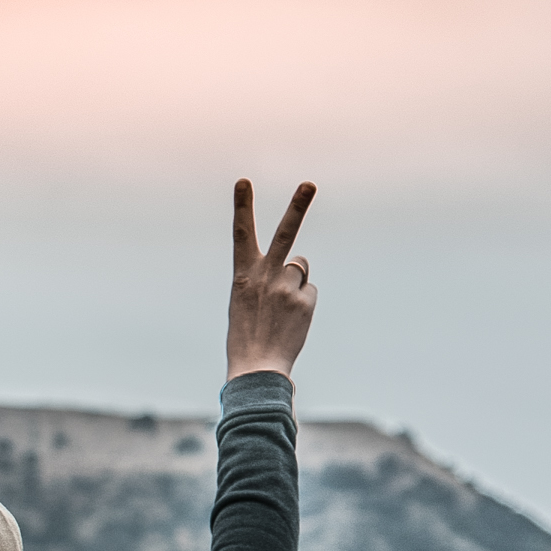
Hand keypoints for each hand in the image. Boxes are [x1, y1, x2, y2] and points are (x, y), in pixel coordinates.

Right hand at [226, 179, 316, 383]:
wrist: (257, 368)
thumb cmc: (247, 335)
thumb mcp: (245, 301)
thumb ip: (266, 277)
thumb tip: (298, 267)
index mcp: (243, 275)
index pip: (241, 234)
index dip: (242, 206)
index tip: (242, 182)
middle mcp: (265, 276)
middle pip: (286, 235)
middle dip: (297, 207)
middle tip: (309, 185)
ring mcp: (286, 288)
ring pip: (300, 268)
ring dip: (294, 281)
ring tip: (280, 308)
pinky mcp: (304, 301)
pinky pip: (309, 291)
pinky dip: (303, 303)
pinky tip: (291, 320)